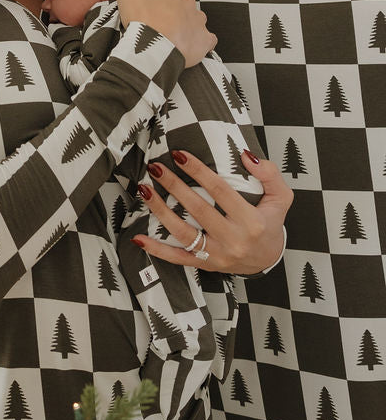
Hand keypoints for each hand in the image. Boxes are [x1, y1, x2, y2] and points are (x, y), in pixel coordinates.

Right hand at [111, 0, 215, 67]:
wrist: (152, 49)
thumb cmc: (139, 17)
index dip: (153, 1)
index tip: (144, 12)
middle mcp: (189, 1)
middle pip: (179, 5)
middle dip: (170, 14)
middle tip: (154, 27)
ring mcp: (199, 21)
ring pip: (194, 21)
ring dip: (184, 27)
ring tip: (168, 38)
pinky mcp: (204, 41)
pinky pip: (206, 40)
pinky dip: (199, 42)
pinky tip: (188, 47)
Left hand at [133, 149, 291, 274]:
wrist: (268, 260)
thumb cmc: (270, 223)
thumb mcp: (281, 198)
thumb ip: (269, 174)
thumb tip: (245, 155)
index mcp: (251, 221)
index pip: (220, 191)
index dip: (198, 171)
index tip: (179, 155)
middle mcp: (233, 240)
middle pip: (198, 209)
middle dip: (174, 186)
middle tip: (156, 167)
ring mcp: (217, 255)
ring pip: (184, 233)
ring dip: (161, 211)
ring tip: (145, 190)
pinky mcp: (204, 264)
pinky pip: (177, 258)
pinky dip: (157, 250)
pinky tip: (139, 237)